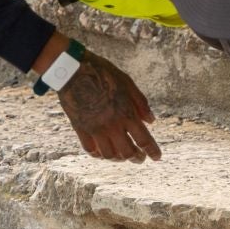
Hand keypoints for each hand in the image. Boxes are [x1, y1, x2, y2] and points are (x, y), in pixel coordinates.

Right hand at [57, 48, 161, 162]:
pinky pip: (90, 150)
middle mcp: (111, 125)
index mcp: (126, 113)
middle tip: (140, 158)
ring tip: (122, 156)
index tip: (157, 158)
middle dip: (137, 158)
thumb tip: (151, 121)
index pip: (143, 139)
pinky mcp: (80, 129)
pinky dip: (98, 155)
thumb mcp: (127, 83)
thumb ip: (140, 103)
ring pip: (109, 155)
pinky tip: (103, 152)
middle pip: (127, 152)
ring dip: (118, 158)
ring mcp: (95, 129)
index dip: (152, 151)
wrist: (72, 70)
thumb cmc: (103, 73)